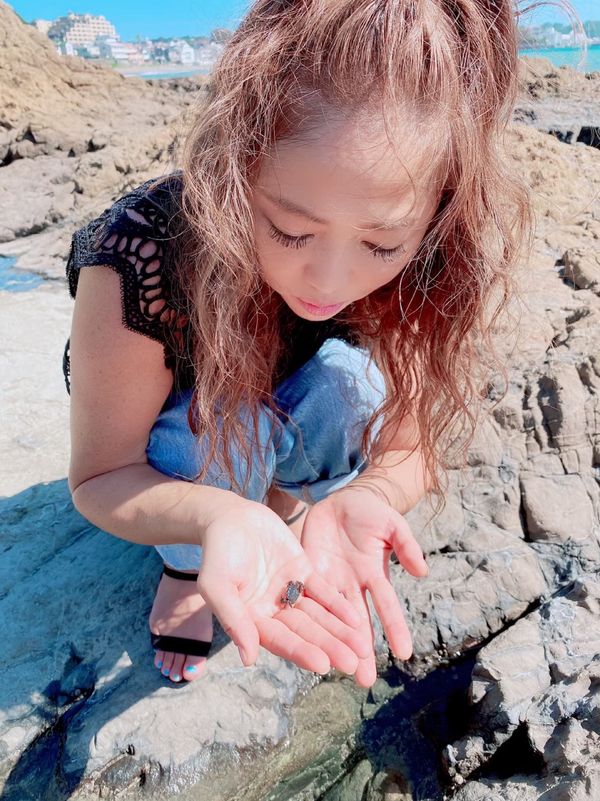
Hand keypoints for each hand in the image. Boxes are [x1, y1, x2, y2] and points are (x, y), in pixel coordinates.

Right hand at [196, 497, 368, 674]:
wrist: (230, 516)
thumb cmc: (216, 552)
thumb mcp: (217, 585)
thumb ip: (234, 619)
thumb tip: (248, 658)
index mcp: (252, 619)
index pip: (280, 640)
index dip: (302, 652)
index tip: (323, 665)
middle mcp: (273, 611)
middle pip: (305, 633)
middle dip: (329, 647)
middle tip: (354, 663)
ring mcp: (289, 592)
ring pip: (319, 616)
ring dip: (340, 631)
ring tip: (364, 647)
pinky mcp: (303, 572)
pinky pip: (324, 591)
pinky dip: (339, 605)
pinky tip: (357, 618)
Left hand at [300, 486, 428, 686]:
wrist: (340, 500)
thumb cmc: (371, 513)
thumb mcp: (392, 524)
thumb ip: (406, 545)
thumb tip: (423, 572)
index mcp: (375, 575)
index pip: (387, 606)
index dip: (395, 628)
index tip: (404, 654)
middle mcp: (352, 585)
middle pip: (358, 622)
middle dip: (362, 650)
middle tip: (365, 680)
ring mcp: (329, 582)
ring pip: (331, 618)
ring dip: (333, 642)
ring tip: (333, 669)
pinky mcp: (307, 573)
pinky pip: (305, 597)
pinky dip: (305, 617)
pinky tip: (302, 639)